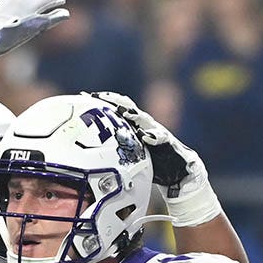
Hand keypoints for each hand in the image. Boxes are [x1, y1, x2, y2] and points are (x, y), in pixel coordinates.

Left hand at [89, 91, 206, 200]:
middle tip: (101, 96)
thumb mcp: (129, 150)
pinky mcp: (167, 142)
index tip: (85, 95)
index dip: (103, 100)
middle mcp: (144, 124)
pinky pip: (161, 138)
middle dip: (115, 100)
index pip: (117, 107)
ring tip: (124, 113)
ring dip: (135, 116)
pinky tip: (147, 138)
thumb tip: (88, 150)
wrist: (177, 167)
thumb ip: (115, 145)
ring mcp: (156, 131)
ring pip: (145, 119)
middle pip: (129, 107)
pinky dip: (154, 138)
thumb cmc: (151, 159)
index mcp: (134, 124)